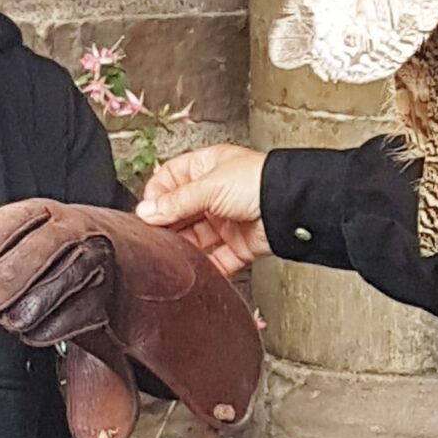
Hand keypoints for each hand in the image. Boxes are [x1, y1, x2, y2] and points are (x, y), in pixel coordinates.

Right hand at [137, 144, 270, 278]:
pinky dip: (207, 267)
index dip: (157, 195)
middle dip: (168, 225)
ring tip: (171, 253)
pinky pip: (218, 260)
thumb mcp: (209, 186)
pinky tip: (195, 269)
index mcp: (208, 168)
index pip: (170, 179)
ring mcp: (227, 220)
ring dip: (183, 247)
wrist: (290, 208)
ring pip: (196, 238)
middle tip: (155, 236)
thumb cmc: (259, 182)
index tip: (147, 212)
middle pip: (181, 212)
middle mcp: (216, 193)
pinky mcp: (239, 244)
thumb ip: (175, 202)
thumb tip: (147, 211)